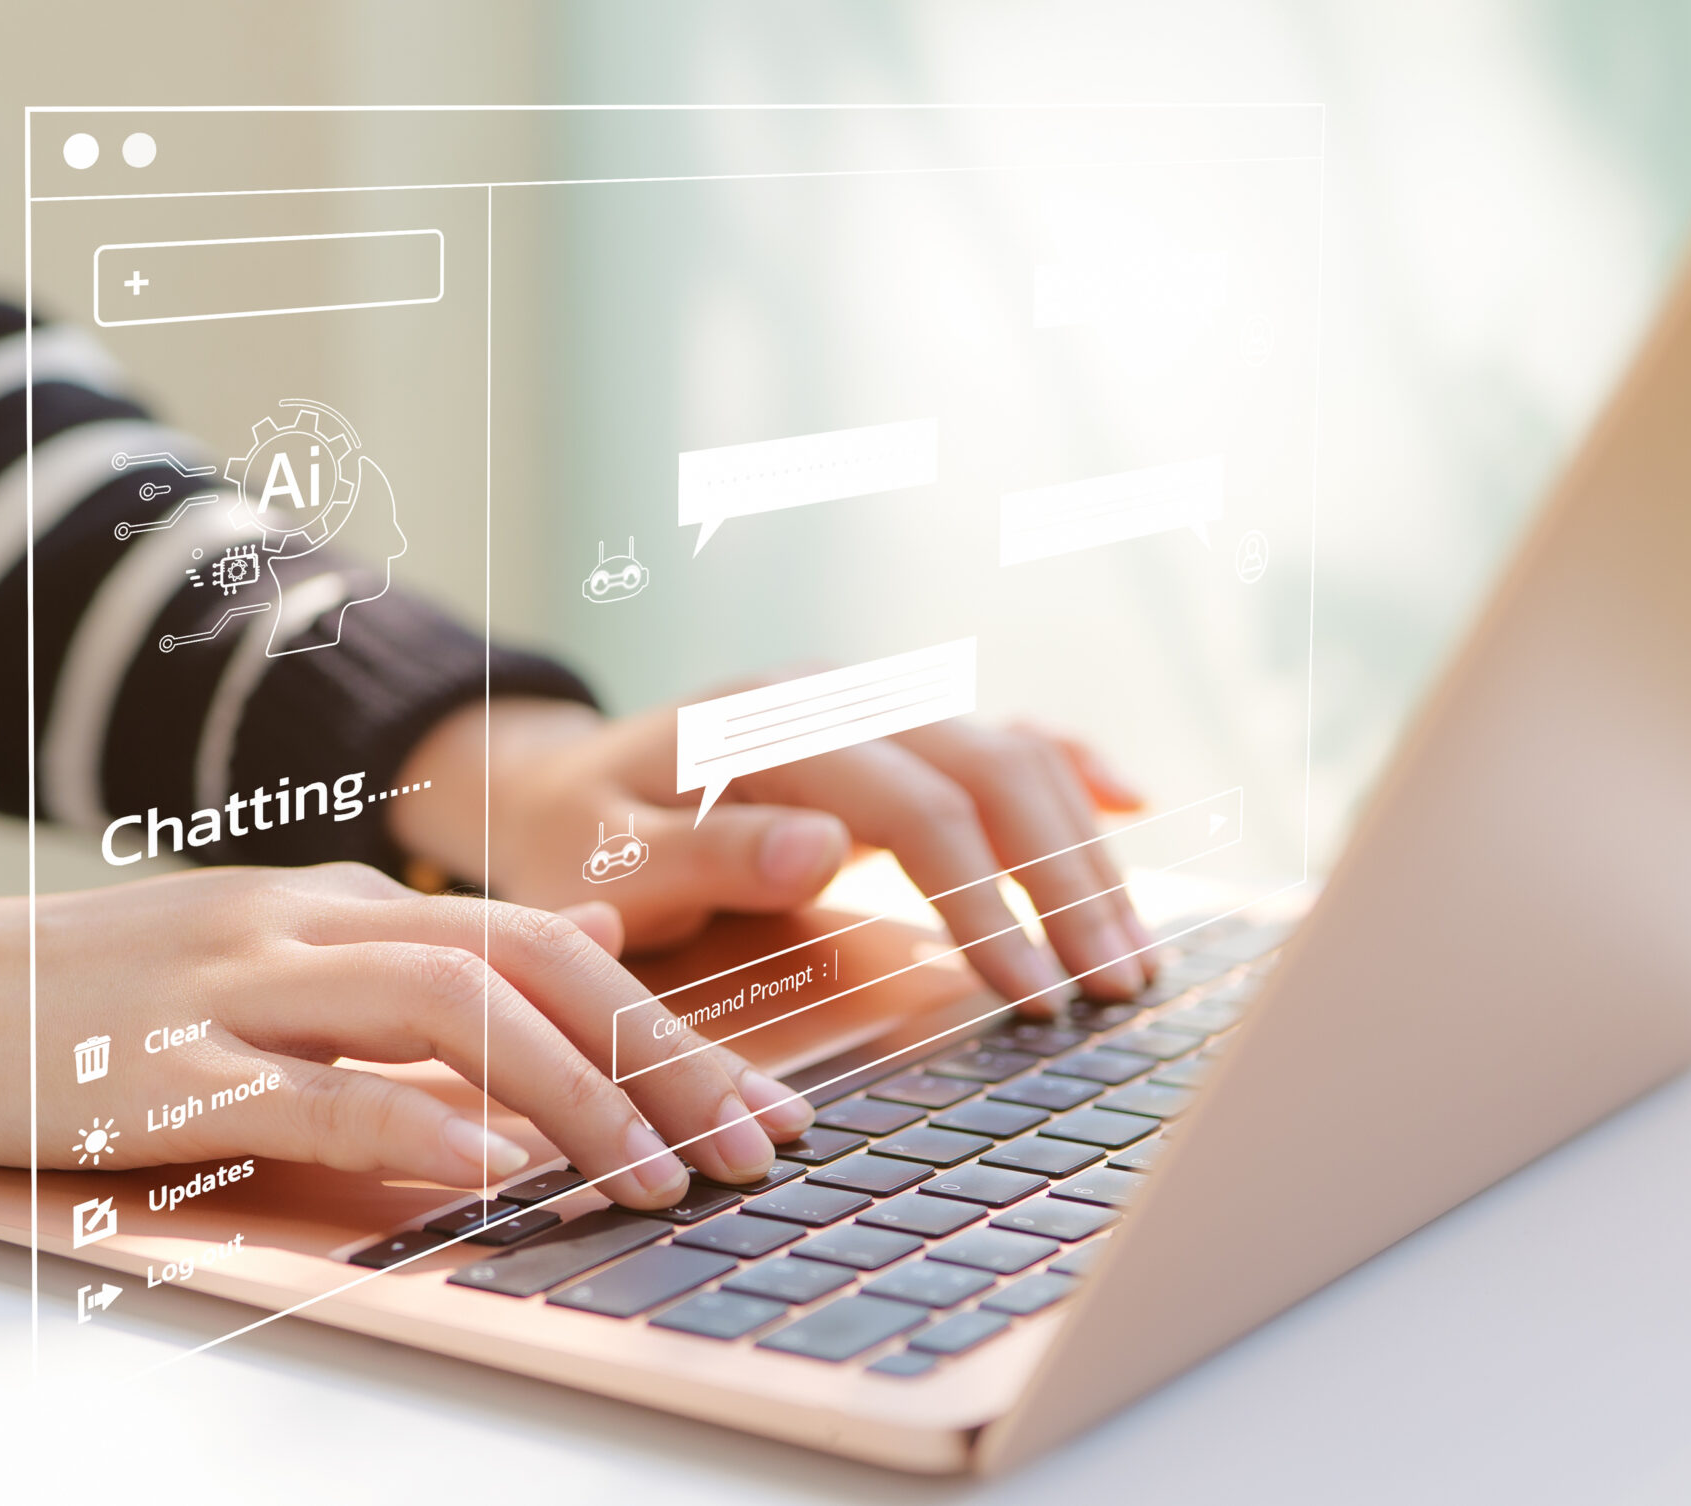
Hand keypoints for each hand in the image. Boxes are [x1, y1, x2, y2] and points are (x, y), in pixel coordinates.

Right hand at [0, 854, 813, 1206]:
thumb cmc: (99, 995)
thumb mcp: (278, 947)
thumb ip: (423, 951)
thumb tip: (592, 932)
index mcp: (340, 900)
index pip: (542, 940)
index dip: (666, 1021)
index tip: (758, 1104)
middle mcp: (305, 920)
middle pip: (524, 964)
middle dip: (658, 1058)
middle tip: (752, 1147)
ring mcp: (232, 984)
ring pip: (441, 1011)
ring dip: (568, 1097)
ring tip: (652, 1178)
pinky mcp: (160, 1064)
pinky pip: (307, 1089)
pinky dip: (406, 1128)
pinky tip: (483, 1174)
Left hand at [392, 696, 1154, 1002]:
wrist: (557, 784)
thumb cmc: (574, 840)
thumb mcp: (603, 861)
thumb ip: (703, 856)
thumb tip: (818, 850)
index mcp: (769, 723)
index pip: (916, 805)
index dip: (986, 900)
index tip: (1032, 996)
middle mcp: (837, 695)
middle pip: (992, 769)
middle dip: (1068, 881)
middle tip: (1116, 988)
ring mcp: (872, 703)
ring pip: (1013, 754)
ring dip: (1083, 850)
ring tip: (1129, 958)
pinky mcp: (892, 729)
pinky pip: (999, 735)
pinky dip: (1070, 768)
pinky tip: (1134, 804)